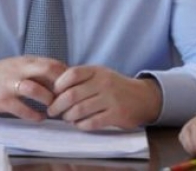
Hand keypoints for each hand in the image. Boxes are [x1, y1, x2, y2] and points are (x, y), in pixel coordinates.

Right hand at [0, 56, 66, 120]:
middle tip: (67, 100)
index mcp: (26, 61)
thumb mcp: (19, 67)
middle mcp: (19, 69)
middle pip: (47, 70)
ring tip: (53, 110)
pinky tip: (39, 118)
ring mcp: (10, 84)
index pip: (53, 63)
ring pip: (34, 88)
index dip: (67, 77)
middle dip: (61, 86)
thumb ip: (38, 72)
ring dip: (48, 100)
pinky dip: (33, 115)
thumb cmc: (0, 76)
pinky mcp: (2, 100)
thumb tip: (63, 81)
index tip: (72, 89)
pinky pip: (21, 108)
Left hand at [47, 66, 161, 129]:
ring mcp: (111, 99)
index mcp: (97, 71)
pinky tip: (79, 124)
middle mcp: (104, 83)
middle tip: (52, 111)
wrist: (143, 97)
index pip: (72, 74)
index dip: (58, 85)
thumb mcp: (100, 75)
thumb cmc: (114, 86)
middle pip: (72, 94)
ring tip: (66, 118)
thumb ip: (81, 79)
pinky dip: (81, 125)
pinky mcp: (117, 115)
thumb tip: (54, 89)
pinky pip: (92, 122)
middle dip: (57, 105)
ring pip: (80, 110)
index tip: (53, 94)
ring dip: (68, 116)